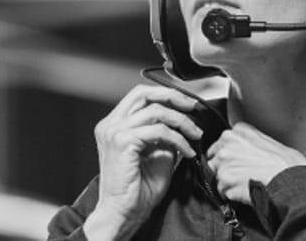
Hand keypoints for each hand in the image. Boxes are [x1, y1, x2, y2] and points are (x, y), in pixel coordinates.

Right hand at [85, 85, 202, 239]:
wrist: (124, 212)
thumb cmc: (137, 189)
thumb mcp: (157, 152)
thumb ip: (164, 133)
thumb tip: (183, 121)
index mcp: (115, 125)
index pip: (140, 96)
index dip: (166, 95)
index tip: (186, 105)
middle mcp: (111, 124)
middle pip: (144, 93)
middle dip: (173, 97)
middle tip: (192, 108)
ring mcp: (114, 131)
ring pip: (156, 111)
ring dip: (181, 122)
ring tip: (194, 136)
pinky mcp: (122, 141)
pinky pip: (159, 131)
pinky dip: (178, 139)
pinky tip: (186, 151)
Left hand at [206, 122, 305, 204]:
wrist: (289, 180)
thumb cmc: (285, 163)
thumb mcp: (266, 140)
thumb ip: (247, 142)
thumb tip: (241, 150)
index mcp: (237, 132)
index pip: (220, 144)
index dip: (227, 156)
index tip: (234, 162)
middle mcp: (227, 145)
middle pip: (214, 160)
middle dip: (224, 169)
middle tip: (241, 175)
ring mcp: (224, 164)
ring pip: (216, 177)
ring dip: (228, 183)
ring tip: (246, 184)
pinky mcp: (225, 182)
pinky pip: (222, 191)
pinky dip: (231, 194)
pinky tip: (246, 191)